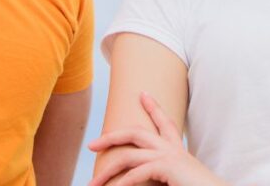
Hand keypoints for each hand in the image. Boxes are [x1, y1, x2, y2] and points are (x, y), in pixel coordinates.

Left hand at [88, 92, 226, 185]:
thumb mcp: (177, 177)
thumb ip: (163, 173)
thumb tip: (146, 174)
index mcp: (177, 149)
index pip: (163, 122)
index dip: (152, 106)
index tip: (142, 93)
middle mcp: (172, 148)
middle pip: (136, 132)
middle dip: (111, 136)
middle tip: (92, 144)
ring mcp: (169, 155)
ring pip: (128, 155)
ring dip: (107, 170)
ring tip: (93, 183)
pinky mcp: (167, 166)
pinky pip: (136, 173)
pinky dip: (122, 184)